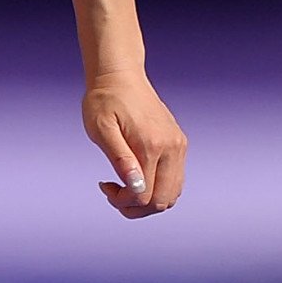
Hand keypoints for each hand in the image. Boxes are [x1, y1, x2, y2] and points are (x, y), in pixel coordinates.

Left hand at [85, 68, 186, 218]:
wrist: (121, 75)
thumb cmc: (104, 100)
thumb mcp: (101, 129)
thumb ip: (120, 159)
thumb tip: (136, 188)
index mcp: (152, 146)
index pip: (144, 196)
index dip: (122, 201)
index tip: (104, 185)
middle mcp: (172, 148)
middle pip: (161, 201)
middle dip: (136, 207)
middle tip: (114, 193)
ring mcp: (179, 146)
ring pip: (171, 195)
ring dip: (147, 201)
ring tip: (125, 186)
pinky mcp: (179, 144)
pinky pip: (174, 181)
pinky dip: (157, 189)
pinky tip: (137, 177)